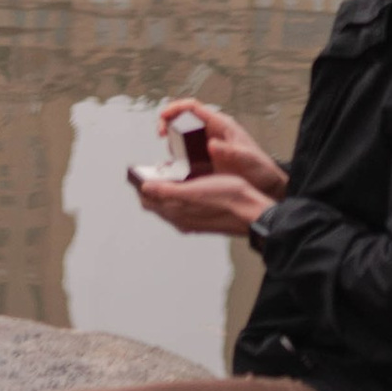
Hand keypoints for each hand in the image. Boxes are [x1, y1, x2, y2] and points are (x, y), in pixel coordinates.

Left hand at [128, 167, 274, 238]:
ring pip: (170, 205)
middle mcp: (182, 219)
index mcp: (177, 213)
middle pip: (157, 204)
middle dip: (151, 188)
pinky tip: (187, 185)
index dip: (140, 186)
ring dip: (165, 191)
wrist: (253, 211)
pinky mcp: (204, 218)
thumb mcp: (194, 191)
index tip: (138, 172)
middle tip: (152, 171)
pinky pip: (184, 207)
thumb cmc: (227, 198)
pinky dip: (179, 195)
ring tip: (167, 174)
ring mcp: (193, 220)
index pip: (148, 201)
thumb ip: (167, 191)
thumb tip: (145, 189)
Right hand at [160, 99, 285, 198]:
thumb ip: (230, 151)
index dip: (176, 108)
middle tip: (161, 135)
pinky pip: (186, 154)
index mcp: (220, 125)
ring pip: (182, 137)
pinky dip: (177, 158)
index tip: (163, 117)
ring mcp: (206, 145)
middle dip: (168, 124)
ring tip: (171, 156)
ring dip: (172, 142)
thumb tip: (211, 144)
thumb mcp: (246, 159)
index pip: (193, 107)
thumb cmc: (259, 168)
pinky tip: (174, 168)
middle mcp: (211, 132)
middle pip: (182, 119)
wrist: (265, 185)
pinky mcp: (204, 159)